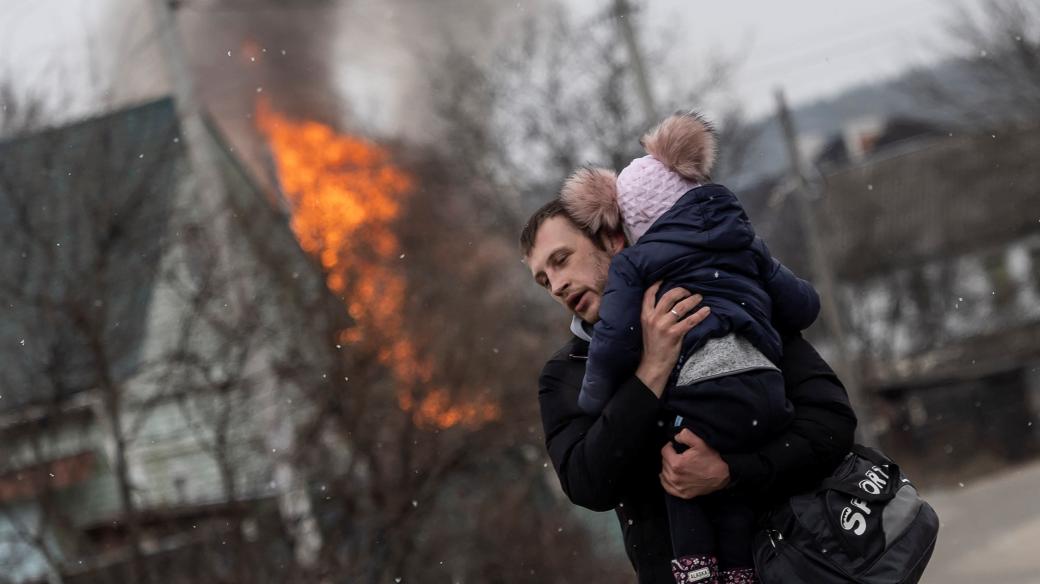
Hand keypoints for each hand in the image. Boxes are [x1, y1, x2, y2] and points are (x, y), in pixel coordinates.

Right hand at [635, 282, 709, 396]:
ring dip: (693, 300)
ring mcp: (664, 326)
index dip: (657, 284)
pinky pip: (690, 321)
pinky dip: (700, 314)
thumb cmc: (652, 346)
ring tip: (699, 297)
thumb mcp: (648, 327)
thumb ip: (655, 315)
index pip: (649, 294)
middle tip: (689, 290)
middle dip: (681, 290)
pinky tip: (706, 311)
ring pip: (681, 307)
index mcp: (645, 315)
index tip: (665, 278)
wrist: (653, 364)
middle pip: (668, 296)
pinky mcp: (674, 334)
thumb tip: (669, 303)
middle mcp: (653, 318)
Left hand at [660, 429, 730, 498]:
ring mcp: (678, 487)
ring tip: (676, 463)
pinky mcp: (682, 494)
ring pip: (664, 474)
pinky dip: (666, 481)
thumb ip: (685, 435)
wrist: (722, 475)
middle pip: (664, 462)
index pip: (664, 451)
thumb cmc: (712, 460)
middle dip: (669, 456)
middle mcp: (675, 477)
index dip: (670, 446)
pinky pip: (667, 487)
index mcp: (677, 463)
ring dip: (667, 467)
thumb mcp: (700, 442)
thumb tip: (676, 437)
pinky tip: (669, 476)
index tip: (675, 446)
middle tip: (677, 454)